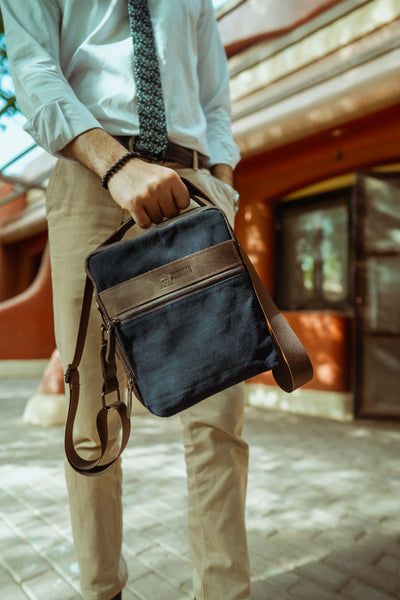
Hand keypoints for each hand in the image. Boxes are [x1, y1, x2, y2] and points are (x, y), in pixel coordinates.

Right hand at [62, 128, 189, 227]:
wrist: (120, 166)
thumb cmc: (144, 175)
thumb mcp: (163, 176)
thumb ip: (175, 192)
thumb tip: (178, 213)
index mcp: (171, 177)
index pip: (184, 203)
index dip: (177, 205)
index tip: (168, 200)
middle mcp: (160, 185)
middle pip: (171, 213)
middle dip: (163, 210)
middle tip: (153, 201)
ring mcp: (146, 195)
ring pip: (158, 219)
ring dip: (152, 215)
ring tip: (145, 204)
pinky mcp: (133, 203)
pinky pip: (145, 224)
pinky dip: (143, 221)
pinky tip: (139, 211)